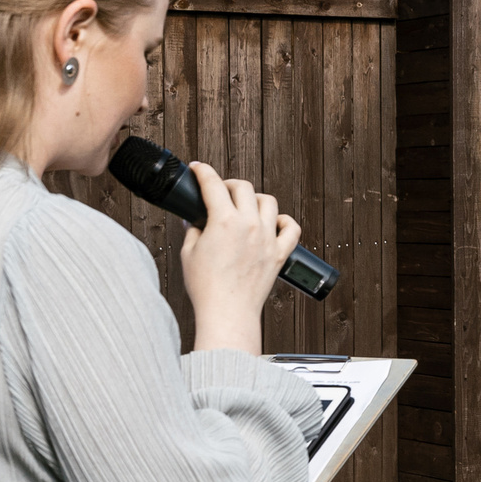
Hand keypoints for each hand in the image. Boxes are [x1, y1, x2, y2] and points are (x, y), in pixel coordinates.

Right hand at [180, 163, 301, 353]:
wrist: (227, 313)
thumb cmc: (206, 288)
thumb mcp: (188, 253)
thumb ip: (192, 230)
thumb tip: (194, 221)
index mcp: (224, 221)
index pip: (213, 184)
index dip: (203, 172)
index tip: (199, 169)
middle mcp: (249, 225)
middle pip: (244, 187)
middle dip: (229, 184)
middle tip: (221, 192)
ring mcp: (267, 238)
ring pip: (269, 202)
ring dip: (256, 199)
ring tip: (245, 207)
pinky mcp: (279, 253)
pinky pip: (292, 228)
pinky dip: (285, 222)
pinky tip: (274, 223)